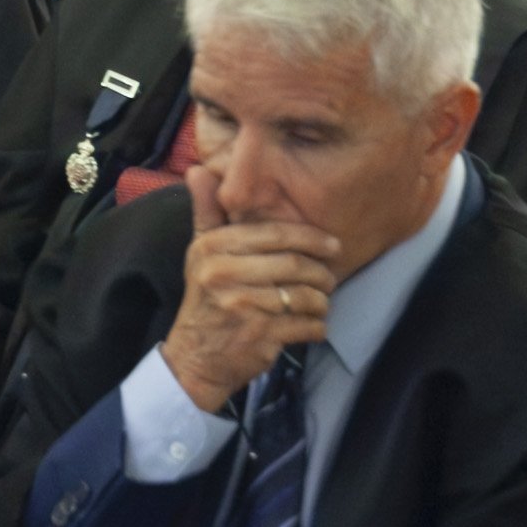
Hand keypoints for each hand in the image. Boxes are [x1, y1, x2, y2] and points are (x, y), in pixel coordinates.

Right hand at [159, 158, 338, 414]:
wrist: (194, 357)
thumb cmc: (206, 300)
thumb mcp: (200, 253)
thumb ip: (206, 212)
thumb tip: (197, 169)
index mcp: (212, 249)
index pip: (272, 234)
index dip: (309, 237)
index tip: (332, 245)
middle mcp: (222, 275)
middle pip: (293, 264)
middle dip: (321, 272)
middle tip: (330, 278)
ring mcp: (241, 307)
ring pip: (304, 295)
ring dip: (322, 301)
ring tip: (321, 302)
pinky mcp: (259, 336)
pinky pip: (305, 325)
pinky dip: (317, 327)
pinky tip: (312, 326)